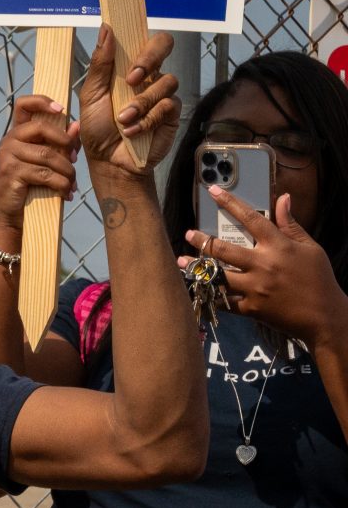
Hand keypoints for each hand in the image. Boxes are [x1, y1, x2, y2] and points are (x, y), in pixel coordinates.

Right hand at [0, 94, 80, 233]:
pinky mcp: (10, 173)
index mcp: (17, 134)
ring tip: (72, 184)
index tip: (61, 109)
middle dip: (64, 142)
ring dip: (66, 171)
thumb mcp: (48, 162)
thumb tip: (77, 125)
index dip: (42, 101)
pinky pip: (44, 174)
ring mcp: (7, 156)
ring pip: (47, 155)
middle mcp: (8, 141)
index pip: (23, 105)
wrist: (14, 216)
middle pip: (41, 128)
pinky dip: (61, 185)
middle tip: (75, 158)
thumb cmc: (33, 187)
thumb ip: (61, 143)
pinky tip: (66, 194)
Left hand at [79, 26, 180, 175]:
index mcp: (128, 67)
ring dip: (141, 102)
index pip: (144, 39)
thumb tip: (106, 28)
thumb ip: (100, 64)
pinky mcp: (172, 114)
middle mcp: (148, 76)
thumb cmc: (97, 127)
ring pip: (166, 81)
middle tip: (132, 79)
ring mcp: (162, 93)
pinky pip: (168, 106)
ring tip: (123, 119)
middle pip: (165, 45)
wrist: (108, 160)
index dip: (141, 40)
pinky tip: (132, 130)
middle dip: (150, 58)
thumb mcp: (92, 94)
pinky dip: (147, 119)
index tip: (128, 56)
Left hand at [186, 188, 347, 344]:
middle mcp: (263, 265)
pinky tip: (197, 288)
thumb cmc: (318, 278)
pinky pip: (223, 301)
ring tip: (181, 261)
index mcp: (278, 246)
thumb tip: (283, 198)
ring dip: (196, 268)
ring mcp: (255, 288)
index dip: (230, 202)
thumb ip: (291, 224)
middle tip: (188, 234)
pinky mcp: (251, 308)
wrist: (325, 316)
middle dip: (202, 240)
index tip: (213, 190)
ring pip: (217, 275)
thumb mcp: (310, 248)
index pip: (251, 218)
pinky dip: (210, 294)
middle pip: (224, 249)